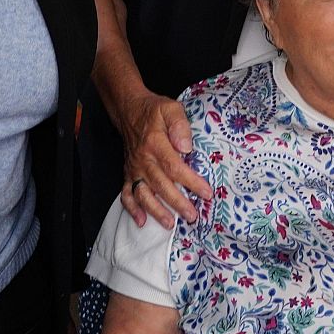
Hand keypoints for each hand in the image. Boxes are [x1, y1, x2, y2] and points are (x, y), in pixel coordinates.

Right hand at [118, 92, 212, 228]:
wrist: (129, 110)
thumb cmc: (154, 111)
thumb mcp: (170, 109)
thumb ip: (180, 125)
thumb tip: (186, 147)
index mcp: (155, 144)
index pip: (175, 167)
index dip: (191, 182)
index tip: (206, 193)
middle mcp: (143, 160)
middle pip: (161, 185)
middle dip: (177, 203)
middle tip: (192, 216)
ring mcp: (134, 169)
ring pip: (143, 194)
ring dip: (156, 211)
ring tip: (170, 224)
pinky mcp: (128, 174)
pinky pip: (126, 194)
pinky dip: (132, 209)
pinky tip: (142, 221)